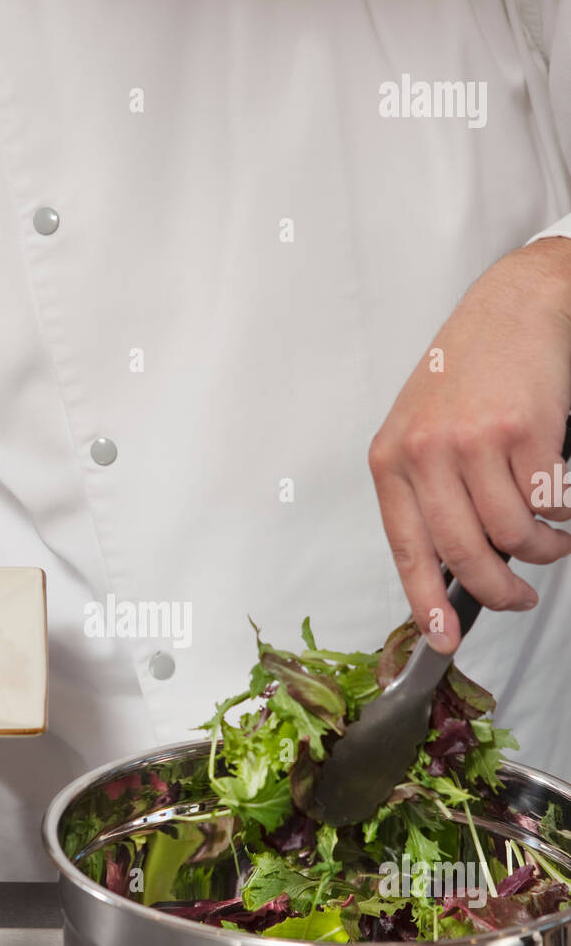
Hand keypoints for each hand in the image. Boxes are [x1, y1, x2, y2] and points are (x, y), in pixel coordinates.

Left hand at [369, 238, 570, 651]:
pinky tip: (565, 501)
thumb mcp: (423, 429)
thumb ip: (428, 492)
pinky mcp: (524, 430)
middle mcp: (425, 452)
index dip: (426, 603)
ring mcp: (474, 441)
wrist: (515, 305)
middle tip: (521, 597)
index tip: (443, 639)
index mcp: (392, 459)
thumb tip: (452, 566)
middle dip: (501, 591)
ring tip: (552, 540)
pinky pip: (551, 503)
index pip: (407, 549)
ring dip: (544, 549)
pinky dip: (567, 514)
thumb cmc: (469, 370)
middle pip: (467, 553)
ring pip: (515, 534)